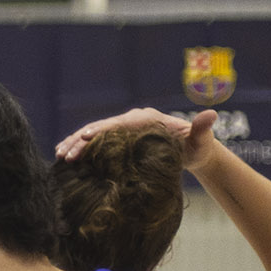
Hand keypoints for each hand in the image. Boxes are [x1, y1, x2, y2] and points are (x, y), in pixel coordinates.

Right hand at [55, 106, 220, 171]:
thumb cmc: (197, 149)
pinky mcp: (119, 138)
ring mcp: (124, 128)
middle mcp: (132, 120)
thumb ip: (201, 129)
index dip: (99, 131)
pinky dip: (80, 146)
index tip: (83, 139)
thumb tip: (210, 115)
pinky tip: (65, 155)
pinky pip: (96, 141)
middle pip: (101, 127)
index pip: (117, 123)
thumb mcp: (201, 141)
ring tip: (60, 154)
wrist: (194, 152)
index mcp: (146, 119)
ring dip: (76, 143)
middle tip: (65, 153)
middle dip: (81, 139)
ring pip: (95, 133)